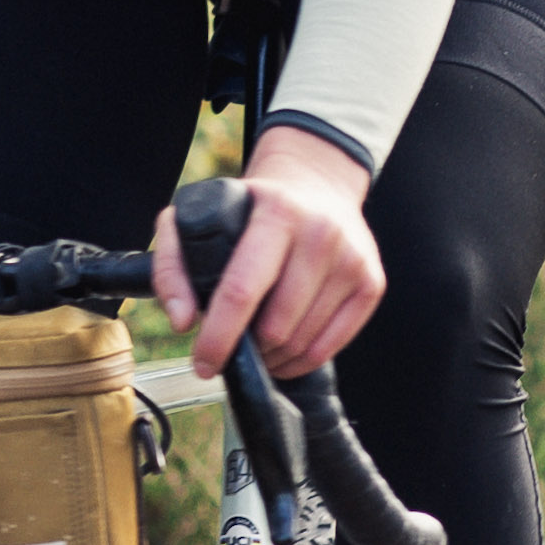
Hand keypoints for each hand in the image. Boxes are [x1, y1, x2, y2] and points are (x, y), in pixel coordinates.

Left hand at [152, 124, 382, 382]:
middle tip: (233, 346)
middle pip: (276, 326)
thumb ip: (172, 266)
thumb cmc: (250, 208)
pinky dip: (301, 361)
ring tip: (257, 346)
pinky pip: (331, 347)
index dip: (219, 337)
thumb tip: (182, 321)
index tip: (204, 363)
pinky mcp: (371, 282)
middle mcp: (321, 233)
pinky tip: (284, 351)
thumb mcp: (198, 216)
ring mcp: (352, 259)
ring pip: (303, 343)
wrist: (317, 182)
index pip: (243, 290)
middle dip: (247, 350)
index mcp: (276, 213)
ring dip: (273, 358)